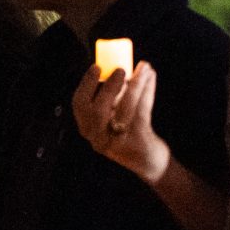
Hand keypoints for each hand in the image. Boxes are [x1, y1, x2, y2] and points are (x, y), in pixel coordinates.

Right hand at [72, 61, 168, 182]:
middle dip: (109, 87)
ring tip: (143, 68)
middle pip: (97, 110)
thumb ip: (116, 96)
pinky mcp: (137, 141)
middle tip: (121, 69)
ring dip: (135, 84)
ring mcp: (117, 142)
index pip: (79, 105)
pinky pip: (141, 111)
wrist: (150, 162)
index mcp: (89, 129)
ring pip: (124, 109)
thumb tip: (122, 66)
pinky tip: (150, 77)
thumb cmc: (131, 133)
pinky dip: (146, 91)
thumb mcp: (117, 116)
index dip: (86, 85)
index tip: (96, 67)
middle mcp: (98, 138)